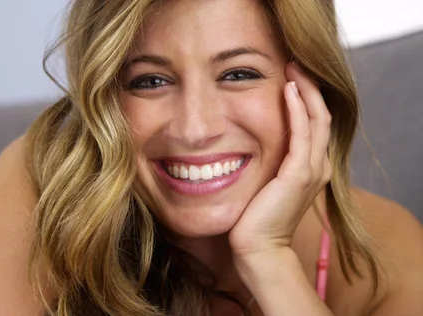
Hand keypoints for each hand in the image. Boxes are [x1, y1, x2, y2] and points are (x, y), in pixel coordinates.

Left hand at [229, 62, 331, 258]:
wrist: (257, 247)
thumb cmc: (253, 218)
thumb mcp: (262, 183)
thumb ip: (265, 163)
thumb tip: (245, 143)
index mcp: (309, 167)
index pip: (314, 123)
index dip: (306, 97)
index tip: (289, 75)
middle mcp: (316, 166)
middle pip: (321, 115)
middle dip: (309, 86)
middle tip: (294, 62)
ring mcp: (311, 170)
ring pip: (317, 119)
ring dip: (306, 90)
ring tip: (293, 67)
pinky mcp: (298, 174)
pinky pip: (302, 133)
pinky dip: (297, 109)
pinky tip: (288, 90)